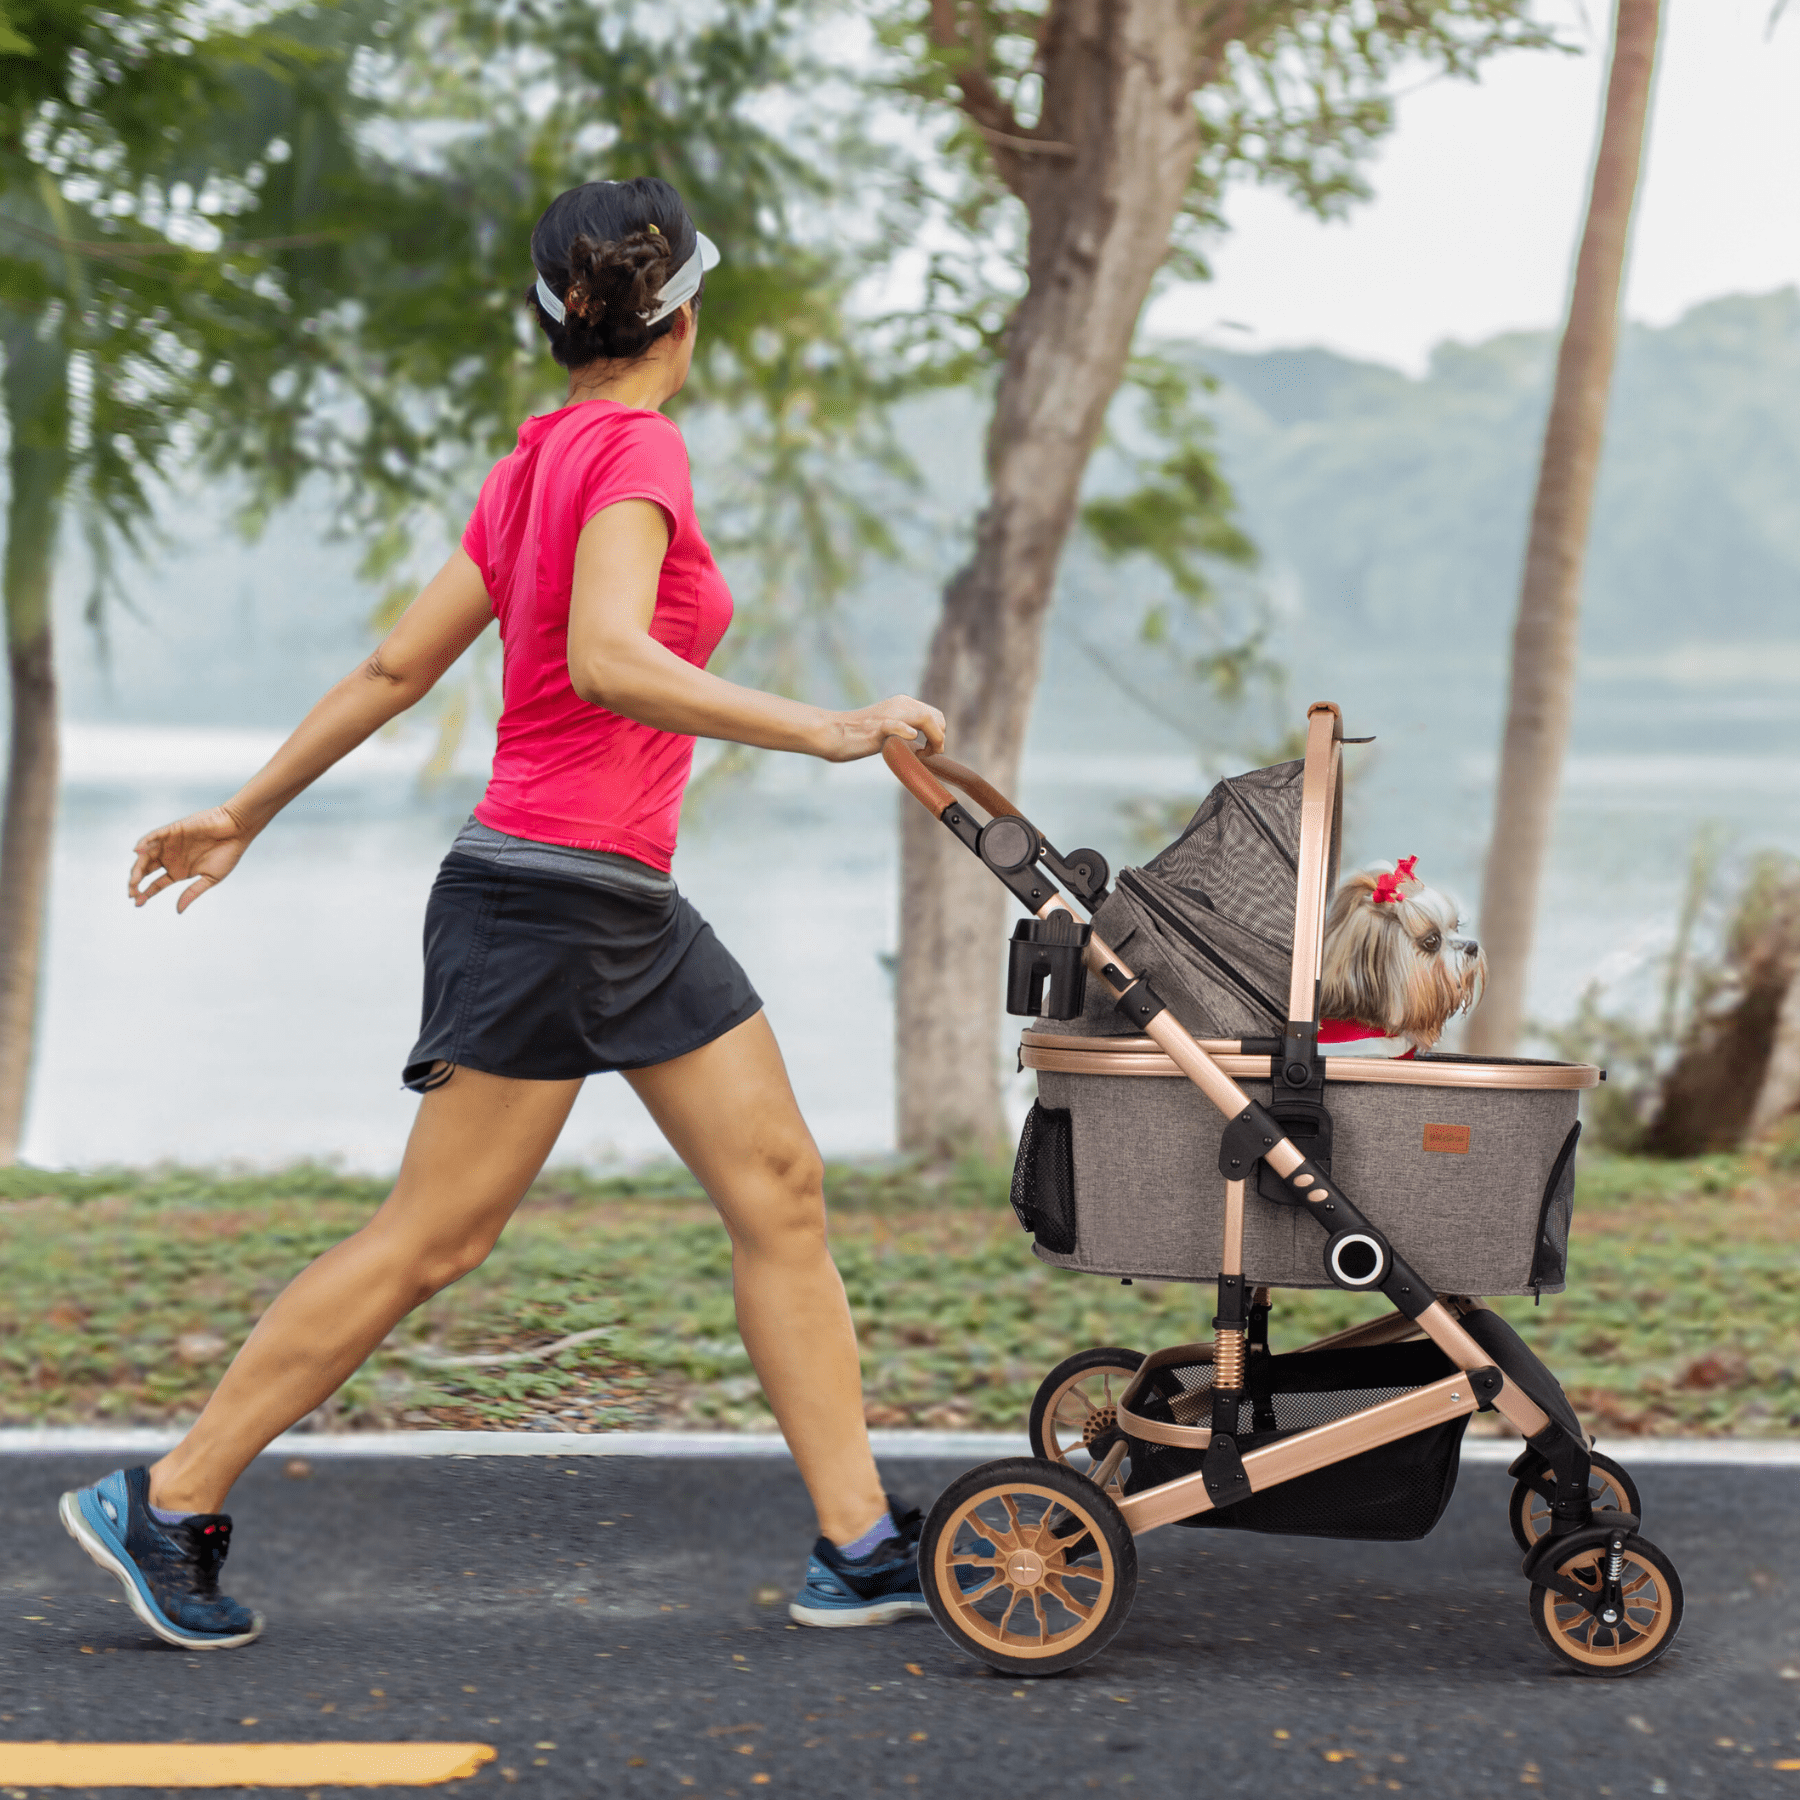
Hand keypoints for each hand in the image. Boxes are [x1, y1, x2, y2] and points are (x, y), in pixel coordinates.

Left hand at [129, 805, 256, 912]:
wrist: (237, 830)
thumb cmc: (228, 854)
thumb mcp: (210, 879)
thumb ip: (192, 893)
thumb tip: (178, 911)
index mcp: (179, 871)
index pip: (156, 884)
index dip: (146, 893)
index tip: (137, 903)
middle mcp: (171, 858)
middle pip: (146, 871)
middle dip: (136, 882)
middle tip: (132, 893)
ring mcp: (169, 845)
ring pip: (145, 856)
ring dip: (137, 867)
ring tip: (134, 880)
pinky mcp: (172, 831)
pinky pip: (153, 837)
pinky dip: (144, 843)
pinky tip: (138, 852)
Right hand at [816, 695, 945, 763]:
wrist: (831, 732)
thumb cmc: (857, 735)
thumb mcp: (886, 728)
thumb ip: (902, 729)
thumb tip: (918, 741)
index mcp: (902, 703)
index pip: (935, 714)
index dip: (939, 734)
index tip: (930, 750)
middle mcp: (900, 704)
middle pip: (936, 716)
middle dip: (939, 737)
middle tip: (928, 754)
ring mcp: (889, 714)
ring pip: (925, 717)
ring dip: (933, 738)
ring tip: (924, 754)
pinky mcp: (877, 727)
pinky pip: (897, 725)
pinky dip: (907, 730)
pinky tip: (911, 738)